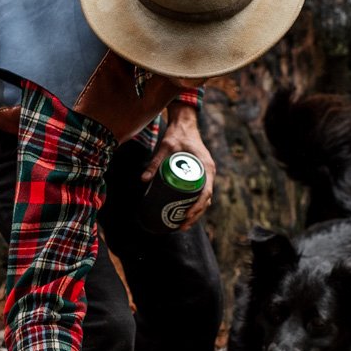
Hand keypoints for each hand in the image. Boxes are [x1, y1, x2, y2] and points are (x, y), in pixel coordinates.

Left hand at [141, 103, 215, 231]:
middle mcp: (208, 172)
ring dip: (196, 213)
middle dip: (195, 216)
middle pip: (206, 200)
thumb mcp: (165, 147)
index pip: (206, 193)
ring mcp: (206, 174)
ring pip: (204, 198)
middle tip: (181, 226)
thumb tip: (142, 180)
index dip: (197, 207)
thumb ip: (155, 162)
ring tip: (182, 225)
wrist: (185, 124)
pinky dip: (195, 204)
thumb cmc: (177, 134)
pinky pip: (200, 192)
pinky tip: (185, 213)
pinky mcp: (200, 174)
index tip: (186, 216)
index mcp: (206, 167)